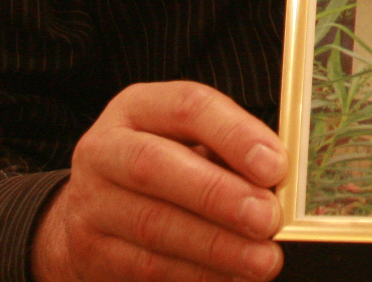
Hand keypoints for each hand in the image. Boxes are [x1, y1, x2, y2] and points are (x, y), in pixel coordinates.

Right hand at [30, 81, 284, 281]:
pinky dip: (196, 274)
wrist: (94, 212)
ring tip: (262, 259)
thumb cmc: (165, 165)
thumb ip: (229, 150)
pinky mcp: (91, 252)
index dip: (234, 134)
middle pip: (155, 166)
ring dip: (216, 246)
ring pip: (153, 225)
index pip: (187, 107)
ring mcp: (91, 203)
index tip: (275, 166)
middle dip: (219, 195)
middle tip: (268, 219)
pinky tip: (232, 276)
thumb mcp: (189, 140)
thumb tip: (280, 177)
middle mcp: (104, 150)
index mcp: (137, 108)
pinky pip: (146, 267)